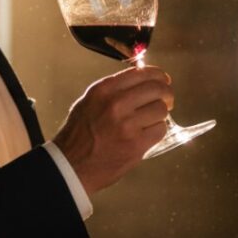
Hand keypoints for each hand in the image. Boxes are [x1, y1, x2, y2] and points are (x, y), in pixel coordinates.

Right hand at [53, 66, 173, 195]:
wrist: (71, 164)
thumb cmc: (79, 133)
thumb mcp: (89, 100)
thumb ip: (114, 89)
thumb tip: (142, 80)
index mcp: (104, 90)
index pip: (142, 73)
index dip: (158, 75)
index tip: (163, 79)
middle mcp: (116, 103)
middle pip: (157, 89)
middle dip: (166, 93)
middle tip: (167, 99)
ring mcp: (127, 125)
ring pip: (161, 109)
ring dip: (160, 114)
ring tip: (151, 119)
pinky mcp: (136, 145)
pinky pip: (160, 130)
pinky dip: (157, 130)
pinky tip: (147, 133)